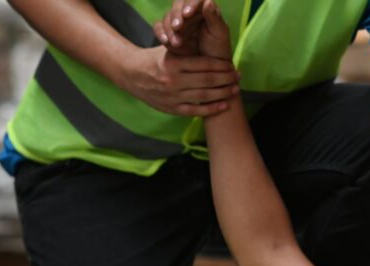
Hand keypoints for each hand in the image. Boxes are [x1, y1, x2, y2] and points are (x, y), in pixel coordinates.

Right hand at [122, 45, 237, 116]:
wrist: (131, 74)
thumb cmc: (154, 59)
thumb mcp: (169, 51)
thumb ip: (189, 53)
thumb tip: (216, 55)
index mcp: (174, 63)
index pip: (204, 64)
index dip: (221, 65)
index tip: (231, 65)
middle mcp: (173, 80)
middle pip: (208, 80)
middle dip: (226, 78)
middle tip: (238, 76)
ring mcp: (172, 96)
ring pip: (204, 96)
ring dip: (223, 93)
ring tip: (235, 89)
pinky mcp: (171, 108)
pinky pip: (195, 111)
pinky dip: (211, 109)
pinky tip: (224, 105)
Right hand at [154, 0, 232, 60]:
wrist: (209, 69)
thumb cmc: (219, 50)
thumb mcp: (220, 34)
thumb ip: (214, 18)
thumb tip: (208, 1)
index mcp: (204, 9)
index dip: (190, 3)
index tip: (188, 14)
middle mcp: (190, 12)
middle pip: (178, 6)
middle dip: (176, 15)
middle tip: (178, 27)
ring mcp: (178, 22)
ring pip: (168, 17)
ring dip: (169, 28)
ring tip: (177, 43)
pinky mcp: (169, 32)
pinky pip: (159, 27)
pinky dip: (160, 33)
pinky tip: (165, 42)